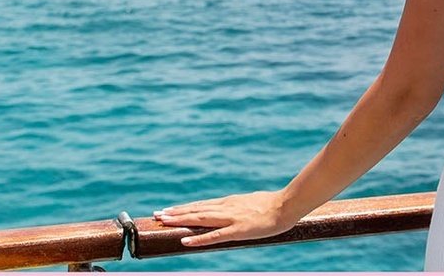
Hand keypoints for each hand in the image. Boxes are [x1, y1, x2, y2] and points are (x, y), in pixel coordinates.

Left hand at [153, 189, 298, 246]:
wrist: (287, 205)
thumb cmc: (273, 205)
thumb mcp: (251, 203)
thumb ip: (239, 208)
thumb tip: (233, 211)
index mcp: (229, 202)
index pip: (200, 205)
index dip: (183, 208)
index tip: (167, 210)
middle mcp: (226, 207)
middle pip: (195, 210)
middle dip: (175, 213)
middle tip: (156, 215)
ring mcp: (231, 218)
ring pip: (200, 219)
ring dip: (180, 220)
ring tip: (163, 222)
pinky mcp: (238, 230)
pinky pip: (215, 236)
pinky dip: (199, 238)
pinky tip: (185, 241)